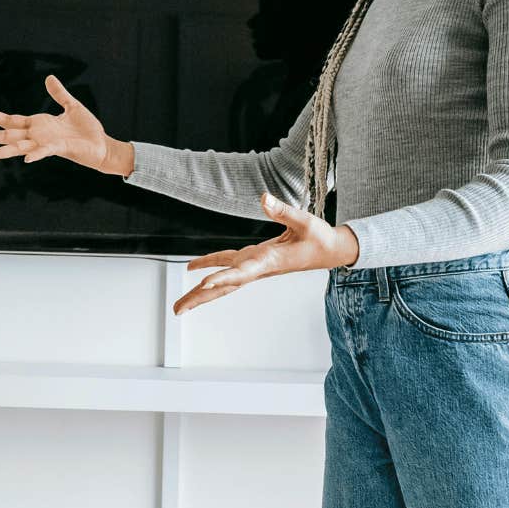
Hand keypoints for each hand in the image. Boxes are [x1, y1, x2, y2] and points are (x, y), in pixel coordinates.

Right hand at [0, 75, 129, 175]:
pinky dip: (35, 154)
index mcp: (38, 125)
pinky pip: (44, 152)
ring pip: (17, 148)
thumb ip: (59, 94)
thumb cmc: (88, 130)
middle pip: (6, 136)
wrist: (102, 146)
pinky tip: (25, 159)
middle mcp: (37, 136)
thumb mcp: (72, 106)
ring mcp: (45, 144)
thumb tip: (48, 77)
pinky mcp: (58, 149)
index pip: (10, 120)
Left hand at [172, 192, 360, 313]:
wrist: (331, 251)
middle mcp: (258, 268)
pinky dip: (211, 267)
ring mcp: (255, 266)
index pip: (241, 272)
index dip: (222, 278)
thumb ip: (283, 211)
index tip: (202, 284)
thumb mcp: (304, 221)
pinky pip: (228, 266)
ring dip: (201, 292)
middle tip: (177, 310)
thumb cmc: (319, 238)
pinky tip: (195, 270)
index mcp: (269, 261)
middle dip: (200, 298)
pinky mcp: (255, 260)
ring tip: (180, 305)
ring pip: (223, 281)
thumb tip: (263, 198)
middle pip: (224, 285)